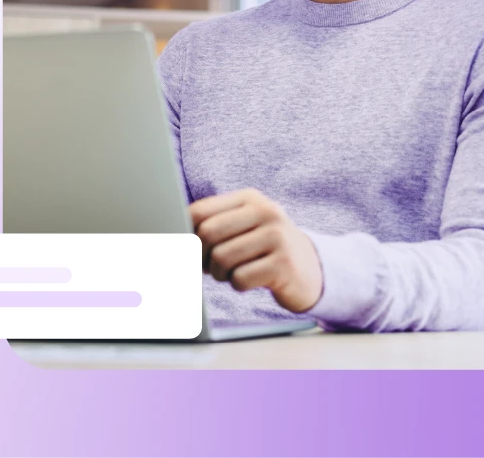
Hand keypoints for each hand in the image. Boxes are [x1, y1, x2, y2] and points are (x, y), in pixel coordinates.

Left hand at [189, 188, 323, 312]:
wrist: (311, 269)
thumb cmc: (263, 248)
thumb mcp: (242, 227)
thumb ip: (212, 225)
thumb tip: (172, 239)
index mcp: (249, 198)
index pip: (199, 211)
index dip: (185, 234)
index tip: (187, 250)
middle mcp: (266, 211)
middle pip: (208, 234)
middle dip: (202, 257)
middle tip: (212, 267)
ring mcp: (277, 236)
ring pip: (222, 258)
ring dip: (220, 274)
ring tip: (233, 272)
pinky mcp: (284, 264)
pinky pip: (240, 279)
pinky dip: (238, 285)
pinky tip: (251, 280)